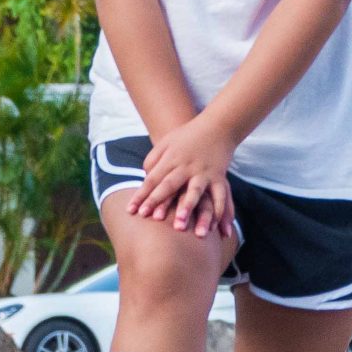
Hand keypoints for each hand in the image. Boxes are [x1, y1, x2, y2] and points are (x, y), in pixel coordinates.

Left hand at [132, 113, 239, 238]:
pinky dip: (218, 210)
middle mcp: (186, 166)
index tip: (131, 211)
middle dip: (159, 202)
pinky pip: (219, 195)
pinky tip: (214, 226)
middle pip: (170, 186)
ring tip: (180, 224)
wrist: (218, 125)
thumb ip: (153, 160)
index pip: (152, 179)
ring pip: (194, 192)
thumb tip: (145, 179)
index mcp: (170, 159)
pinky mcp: (220, 176)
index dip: (142, 195)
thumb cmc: (188, 136)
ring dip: (187, 208)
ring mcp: (204, 172)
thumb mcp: (165, 143)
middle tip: (151, 219)